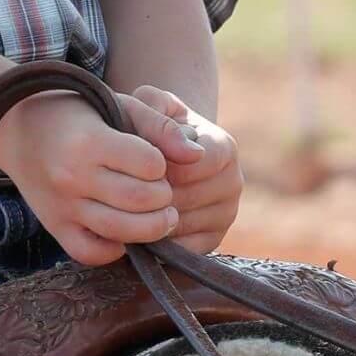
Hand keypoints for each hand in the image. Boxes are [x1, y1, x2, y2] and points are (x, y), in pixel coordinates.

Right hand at [0, 88, 208, 266]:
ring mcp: (62, 206)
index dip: (162, 163)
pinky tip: (125, 231)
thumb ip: (159, 125)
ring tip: (159, 215)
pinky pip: (92, 253)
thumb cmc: (76, 112)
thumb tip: (197, 156)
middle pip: (140, 201)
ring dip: (152, 227)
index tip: (155, 159)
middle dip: (164, 198)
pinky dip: (116, 249)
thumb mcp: (117, 104)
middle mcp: (72, 176)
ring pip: (122, 232)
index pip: (150, 164)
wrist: (18, 127)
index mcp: (89, 141)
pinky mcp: (55, 227)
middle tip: (163, 191)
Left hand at [129, 85, 243, 253]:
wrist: (156, 148)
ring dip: (150, 217)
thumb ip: (158, 117)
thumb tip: (190, 153)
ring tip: (125, 203)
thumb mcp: (148, 105)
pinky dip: (157, 239)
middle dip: (150, 193)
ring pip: (182, 225)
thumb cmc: (148, 122)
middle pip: (186, 198)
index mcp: (224, 147)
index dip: (159, 166)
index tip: (135, 161)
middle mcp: (234, 182)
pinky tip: (137, 221)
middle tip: (122, 186)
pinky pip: (182, 249)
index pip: (194, 166)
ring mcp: (227, 214)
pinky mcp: (213, 240)